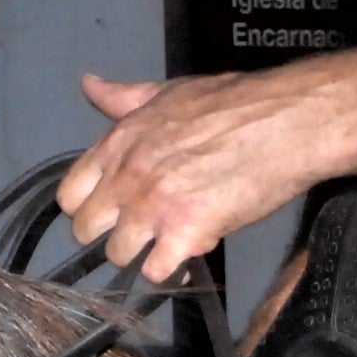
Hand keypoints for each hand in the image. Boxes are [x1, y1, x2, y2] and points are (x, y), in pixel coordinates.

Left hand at [58, 66, 350, 283]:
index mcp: (120, 143)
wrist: (285, 122)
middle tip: (139, 232)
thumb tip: (88, 85)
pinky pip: (156, 271)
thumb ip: (123, 97)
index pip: (71, 193)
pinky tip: (186, 255)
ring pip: (119, 255)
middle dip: (111, 234)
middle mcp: (127, 177)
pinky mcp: (186, 233)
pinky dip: (169, 270)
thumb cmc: (233, 102)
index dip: (86, 206)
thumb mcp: (169, 92)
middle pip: (87, 230)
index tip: (106, 211)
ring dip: (141, 254)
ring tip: (166, 245)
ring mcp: (154, 207)